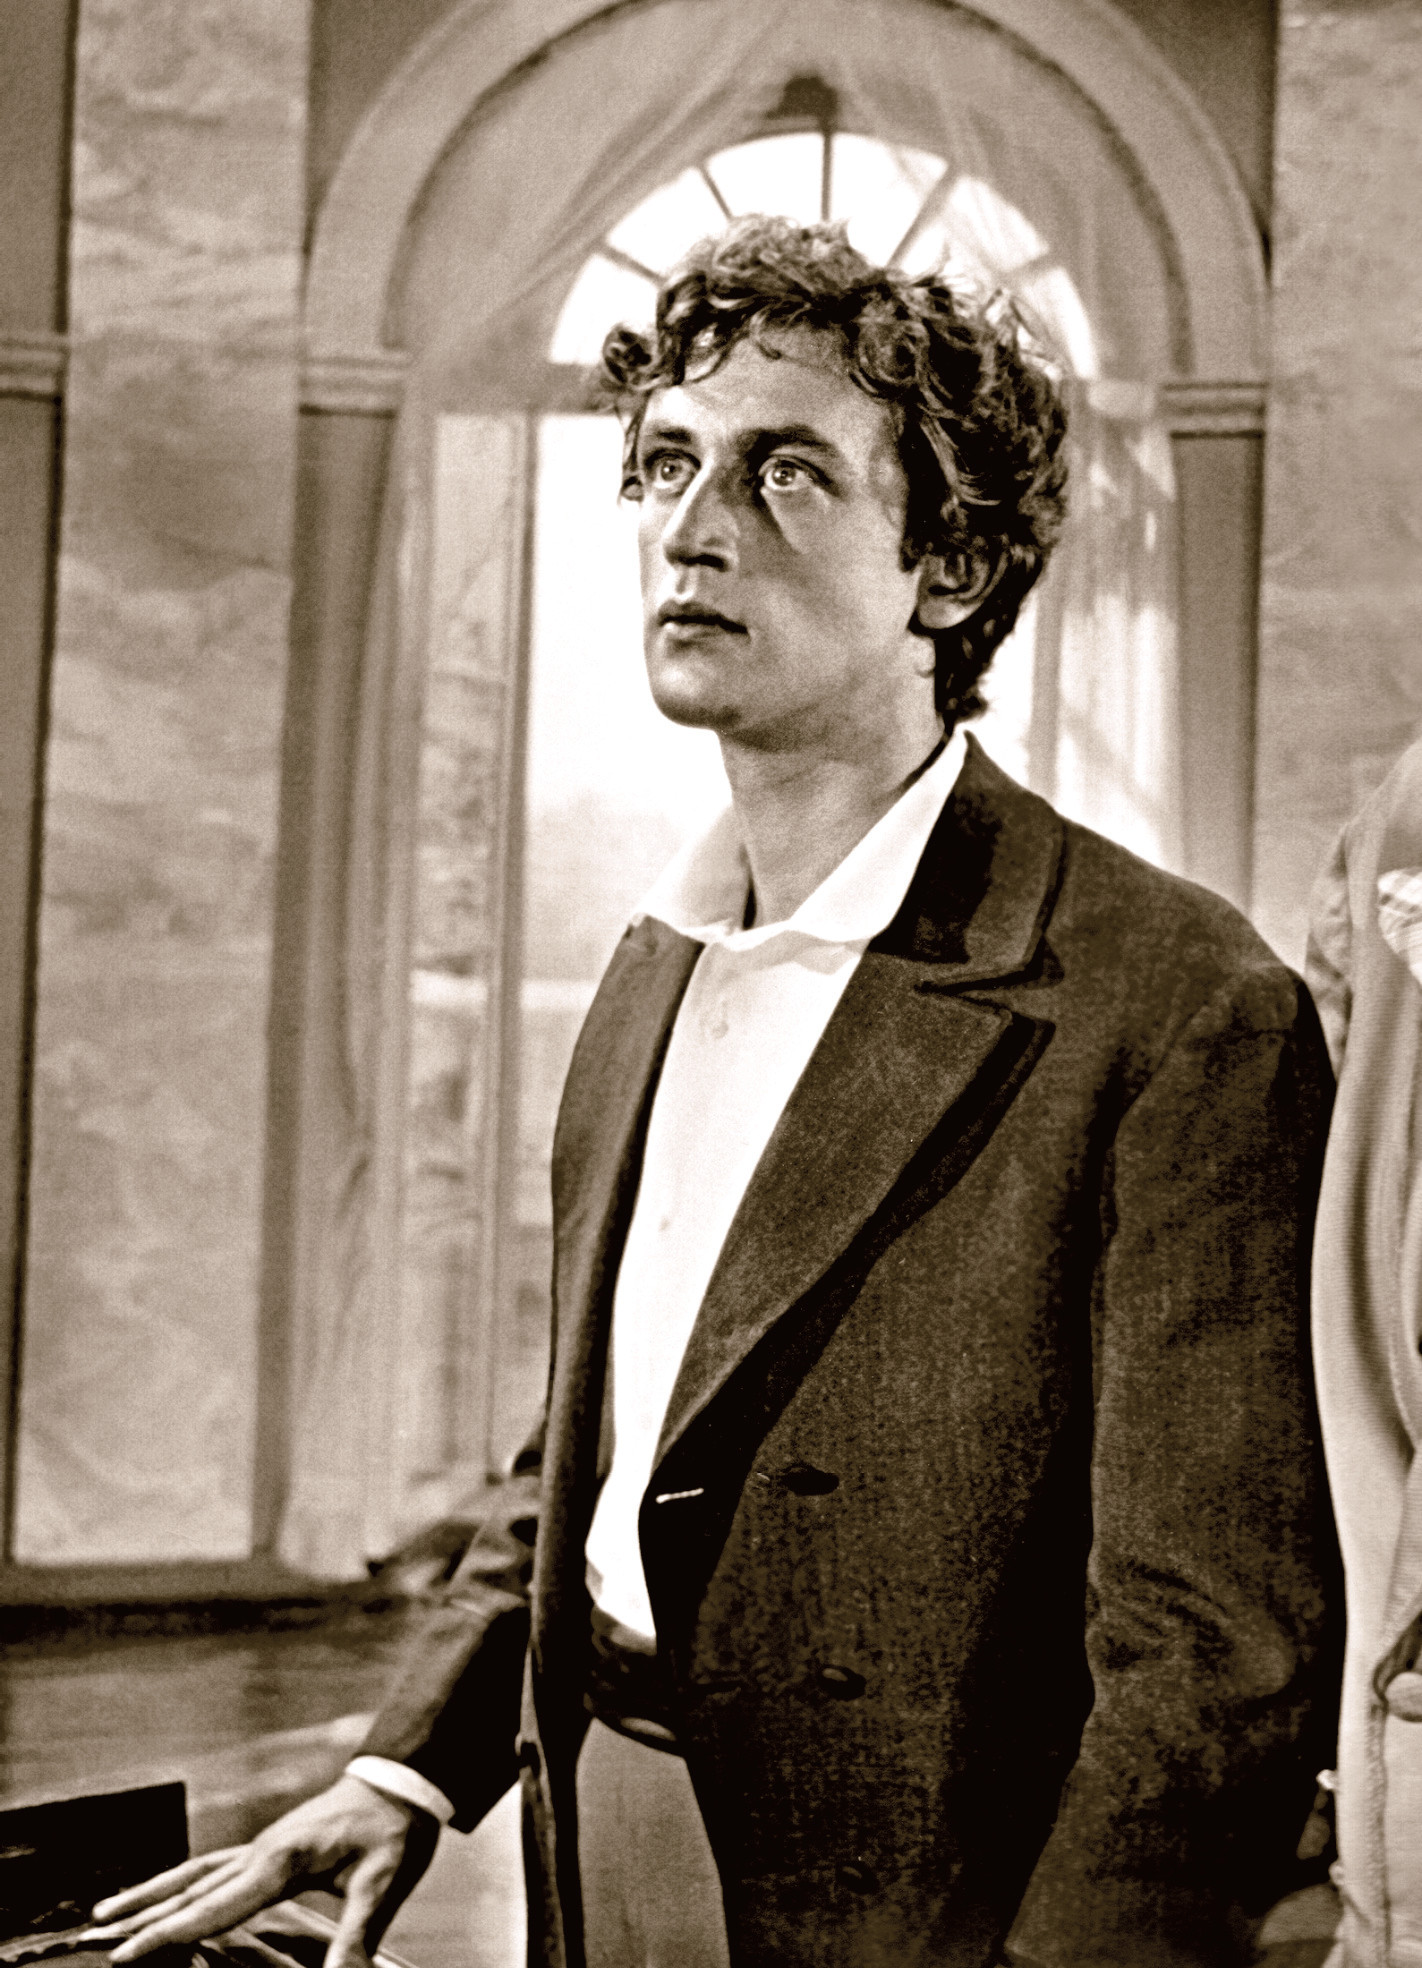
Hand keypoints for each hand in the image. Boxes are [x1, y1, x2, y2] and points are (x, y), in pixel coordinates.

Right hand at [82, 1775, 438, 1967]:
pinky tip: (169, 1891)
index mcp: (282, 1860)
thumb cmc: (395, 1830)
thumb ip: (355, 1937)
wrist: (403, 1780)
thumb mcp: (382, 1885)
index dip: (169, 1933)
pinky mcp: (270, 1846)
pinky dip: (182, 1881)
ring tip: (107, 1913)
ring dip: (152, 1893)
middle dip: (144, 1917)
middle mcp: (262, 1850)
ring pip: (194, 1872)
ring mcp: (263, 1845)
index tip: (126, 1954)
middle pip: (191, 1889)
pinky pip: (213, 1865)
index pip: (214, 1905)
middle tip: (98, 1941)